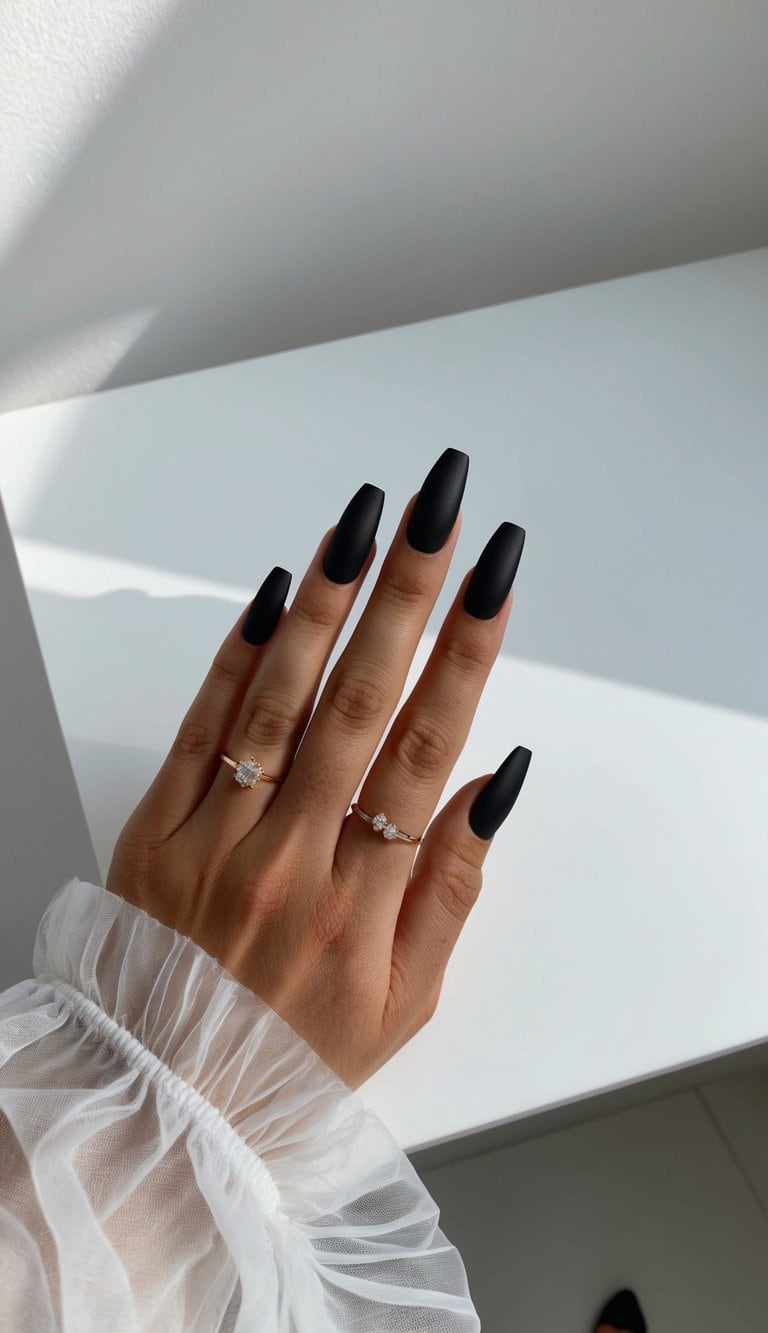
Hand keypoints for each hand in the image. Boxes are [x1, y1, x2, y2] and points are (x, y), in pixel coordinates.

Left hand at [106, 449, 530, 1089]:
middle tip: (440, 513)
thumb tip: (491, 785)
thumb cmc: (291, 1051)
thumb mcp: (404, 1002)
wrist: (164, 1095)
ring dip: (328, 600)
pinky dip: (240, 655)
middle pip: (361, 701)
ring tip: (365, 523)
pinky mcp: (159, 824)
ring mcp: (217, 836)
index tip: (495, 581)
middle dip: (407, 593)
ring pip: (282, 698)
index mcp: (360, 904)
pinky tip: (275, 594)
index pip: (428, 749)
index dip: (467, 655)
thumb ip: (450, 889)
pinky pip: (202, 725)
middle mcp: (289, 858)